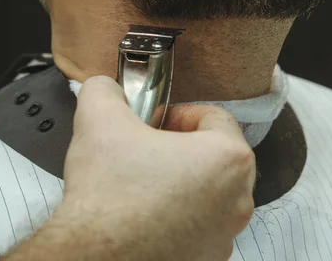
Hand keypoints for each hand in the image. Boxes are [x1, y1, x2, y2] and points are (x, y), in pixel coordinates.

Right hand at [3, 76, 254, 260]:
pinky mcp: (204, 260)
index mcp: (227, 160)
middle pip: (213, 157)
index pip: (214, 118)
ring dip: (177, 183)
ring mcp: (224, 236)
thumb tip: (105, 88)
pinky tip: (139, 215)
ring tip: (137, 184)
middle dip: (178, 149)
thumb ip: (105, 90)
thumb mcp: (98, 119)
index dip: (178, 114)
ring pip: (205, 193)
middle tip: (143, 150)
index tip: (153, 123)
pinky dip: (174, 217)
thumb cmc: (108, 194)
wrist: (94, 255)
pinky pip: (195, 227)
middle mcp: (237, 201)